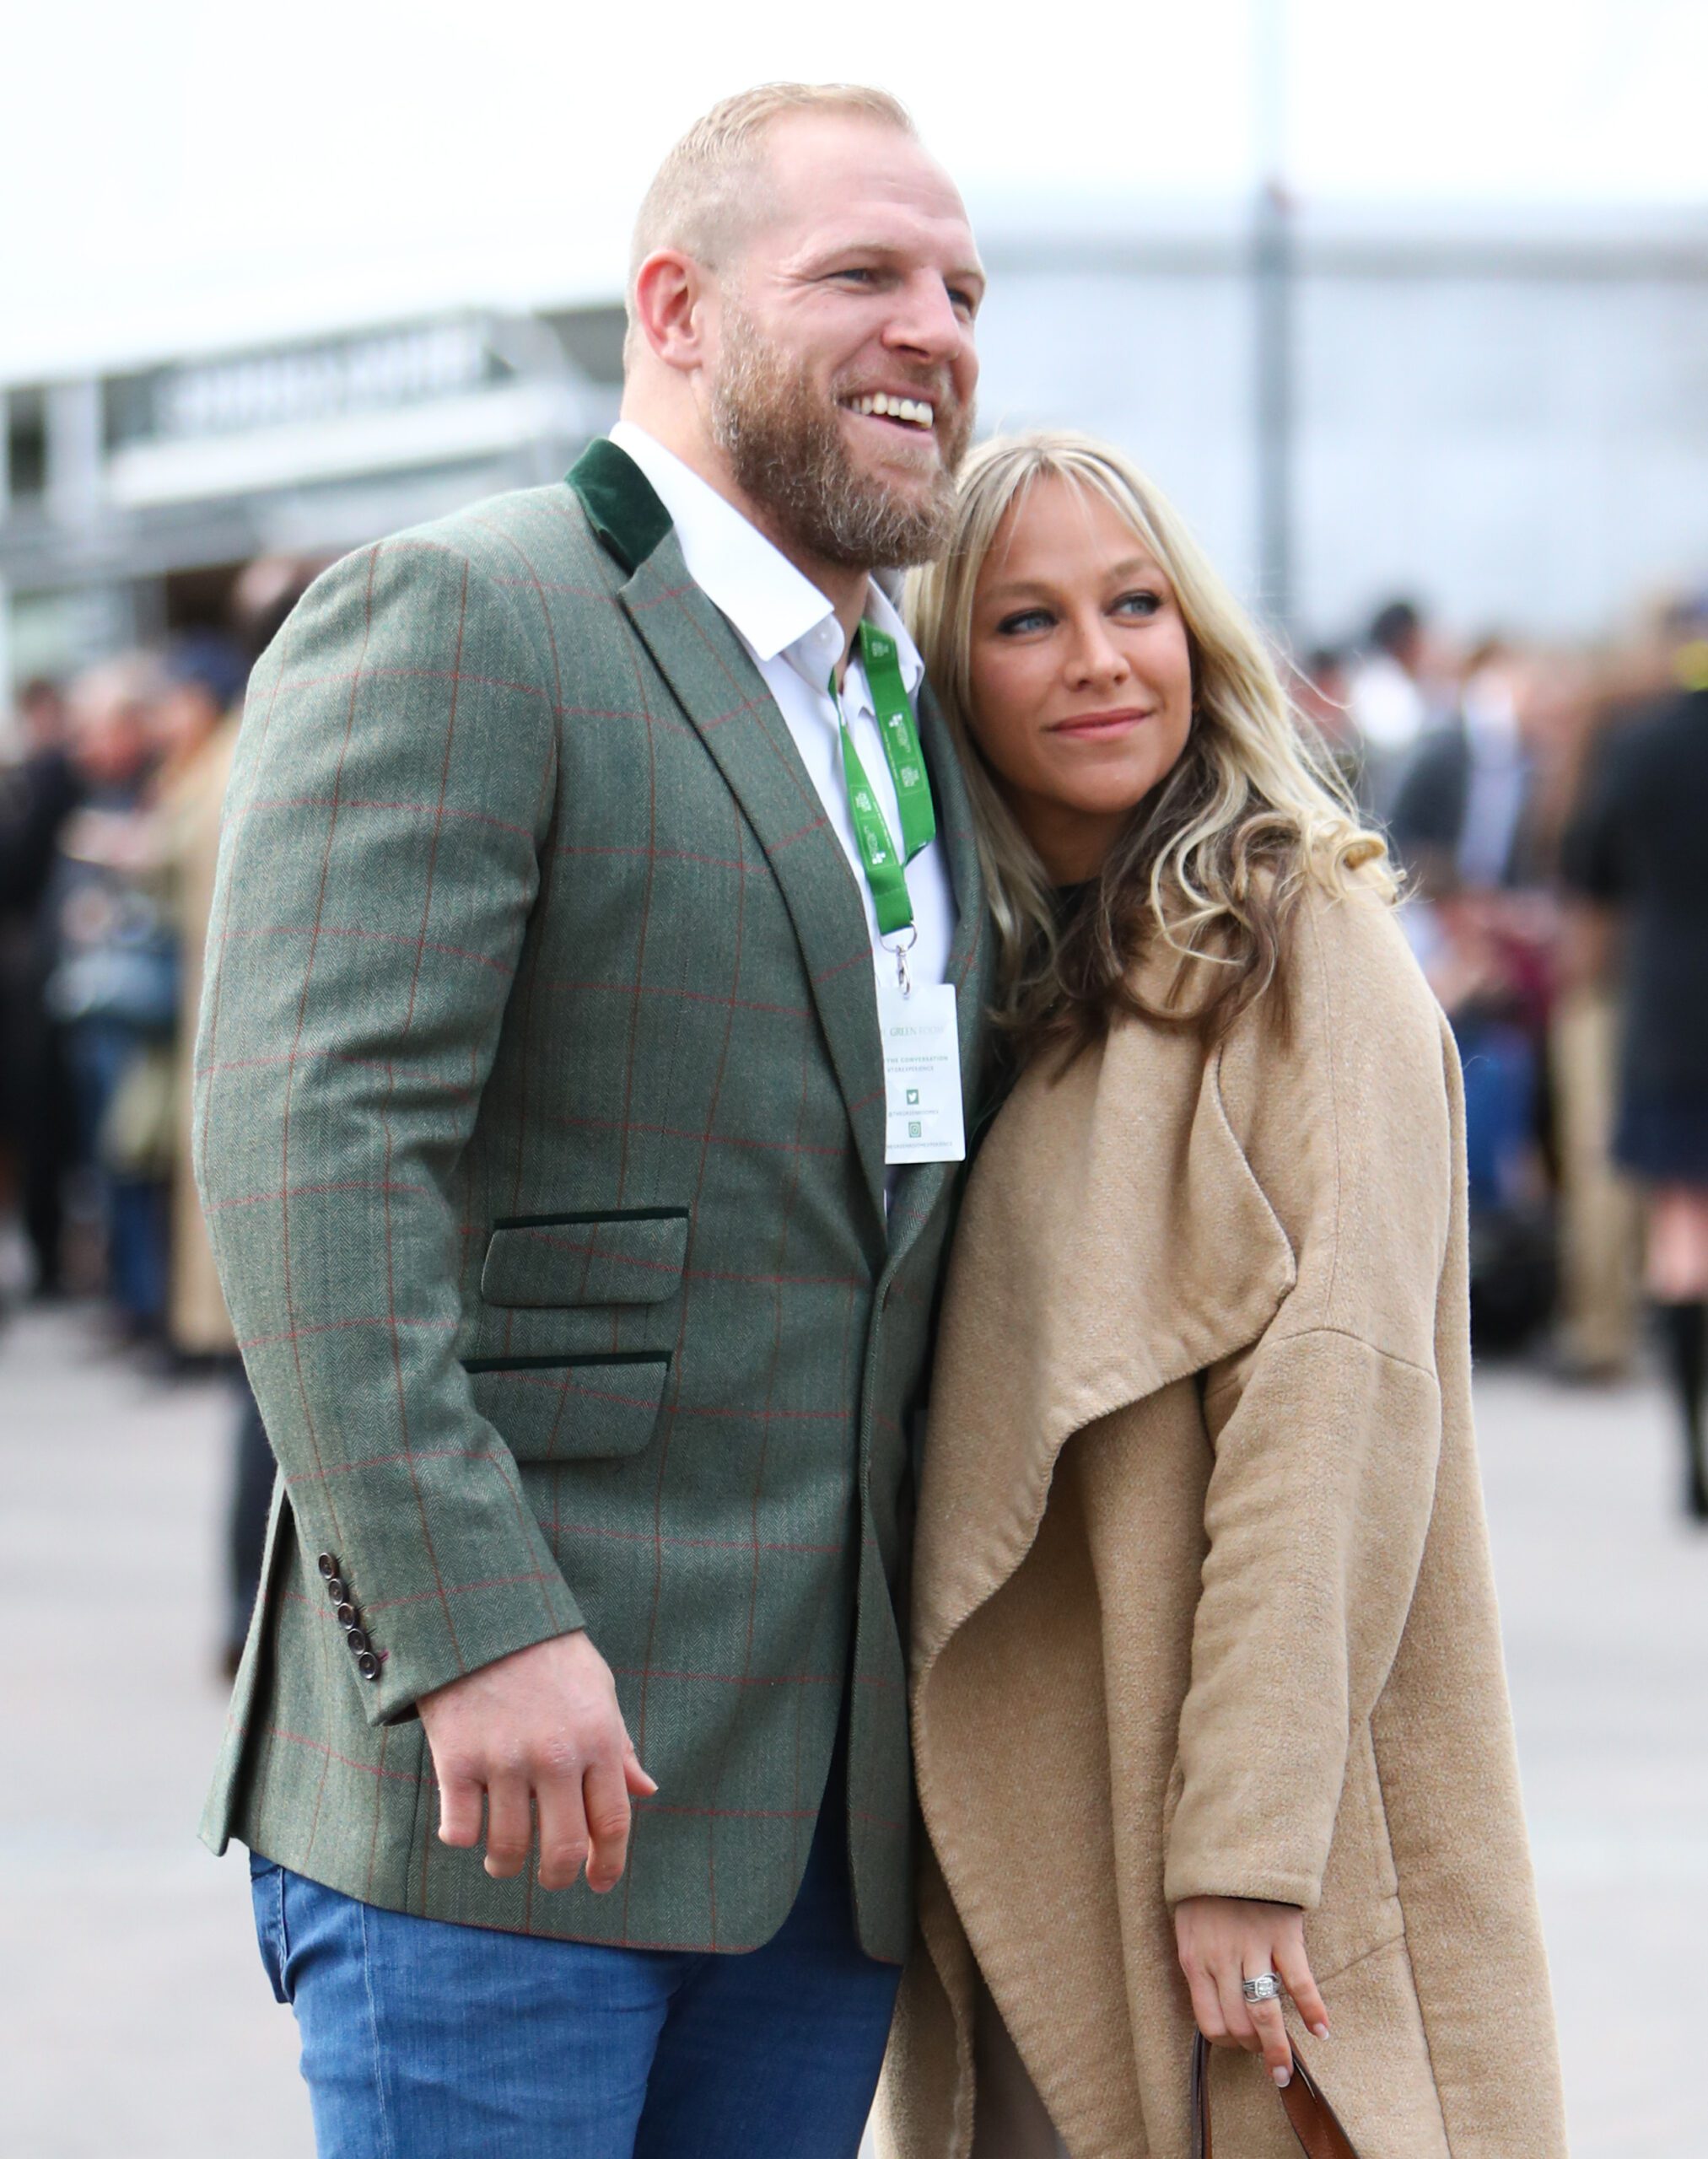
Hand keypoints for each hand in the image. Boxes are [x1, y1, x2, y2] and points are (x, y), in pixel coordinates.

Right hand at [419, 1630, 655, 1892]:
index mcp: (598, 1739)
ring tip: (502, 1859)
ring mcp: (505, 1760)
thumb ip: (620, 1746)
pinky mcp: (457, 1760)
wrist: (483, 1615)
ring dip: (505, 1864)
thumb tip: (648, 1790)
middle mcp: (556, 1755)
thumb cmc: (548, 1655)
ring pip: (508, 1847)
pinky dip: (461, 1838)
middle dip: (559, 1876)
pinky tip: (465, 1827)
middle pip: (563, 1847)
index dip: (609, 1864)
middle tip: (552, 1878)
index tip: (600, 1883)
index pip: (613, 1821)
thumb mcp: (598, 1690)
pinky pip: (459, 1830)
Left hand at [1173, 1896, 1329, 2087]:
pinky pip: (1299, 1982)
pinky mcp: (1283, 1935)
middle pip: (1239, 2024)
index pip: (1210, 2023)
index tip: (1239, 2046)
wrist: (1231, 1846)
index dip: (1226, 2043)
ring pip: (1264, 2014)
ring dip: (1277, 2049)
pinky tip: (1321, 2030)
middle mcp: (1222, 1958)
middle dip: (1253, 2049)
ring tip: (1285, 2071)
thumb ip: (1201, 1967)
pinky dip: (1312, 2011)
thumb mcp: (1188, 1930)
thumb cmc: (1207, 1893)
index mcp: (1195, 1959)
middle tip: (1267, 2059)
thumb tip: (1215, 2010)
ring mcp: (1253, 1947)